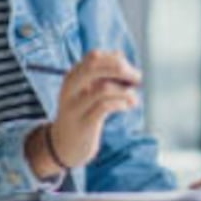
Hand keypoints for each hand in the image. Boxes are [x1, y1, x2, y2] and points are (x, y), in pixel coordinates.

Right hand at [41, 51, 141, 171]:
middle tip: (137, 78)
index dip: (115, 59)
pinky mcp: (84, 123)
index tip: (129, 70)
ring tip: (132, 98)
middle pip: (94, 66)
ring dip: (125, 91)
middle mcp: (70, 88)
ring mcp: (75, 106)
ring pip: (103, 88)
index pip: (94, 57)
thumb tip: (120, 55)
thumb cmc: (83, 113)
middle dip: (121, 69)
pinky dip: (121, 103)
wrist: (64, 146)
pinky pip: (105, 107)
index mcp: (72, 76)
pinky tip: (127, 106)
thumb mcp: (88, 90)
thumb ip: (102, 73)